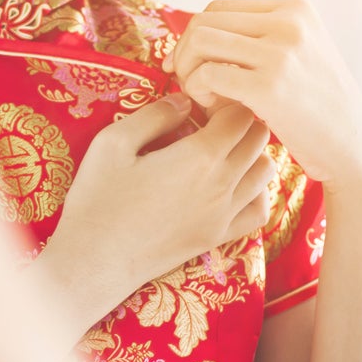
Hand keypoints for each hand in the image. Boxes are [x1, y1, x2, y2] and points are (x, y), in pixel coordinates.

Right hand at [38, 94, 275, 333]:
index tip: (200, 105)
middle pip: (259, 138)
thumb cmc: (98, 199)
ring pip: (265, 171)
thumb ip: (154, 115)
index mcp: (200, 156)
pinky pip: (259, 210)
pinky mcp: (217, 236)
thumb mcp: (113, 143)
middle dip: (240, 122)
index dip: (224, 102)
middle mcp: (222, 184)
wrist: (95, 259)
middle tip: (208, 123)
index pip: (241, 114)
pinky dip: (255, 192)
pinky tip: (230, 186)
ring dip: (251, 153)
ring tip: (219, 152)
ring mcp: (224, 214)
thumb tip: (184, 102)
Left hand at [164, 0, 361, 188]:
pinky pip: (207, 74)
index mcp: (295, 9)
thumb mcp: (298, 55)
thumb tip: (192, 36)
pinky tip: (212, 110)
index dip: (192, 37)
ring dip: (187, 71)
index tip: (187, 66)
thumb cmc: (315, 108)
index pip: (217, 9)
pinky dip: (197, 91)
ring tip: (202, 97)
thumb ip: (258, 39)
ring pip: (200, 42)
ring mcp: (281, 52)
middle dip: (184, 54)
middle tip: (189, 85)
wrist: (353, 145)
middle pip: (203, 22)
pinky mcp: (269, 85)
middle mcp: (289, 22)